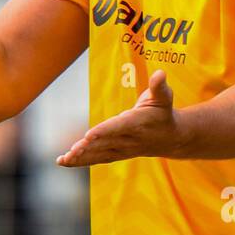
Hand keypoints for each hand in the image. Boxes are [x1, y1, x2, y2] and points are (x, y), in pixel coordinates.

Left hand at [57, 70, 180, 166]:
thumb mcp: (164, 97)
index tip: (89, 135)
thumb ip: (159, 86)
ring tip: (63, 159)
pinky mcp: (115, 154)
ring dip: (81, 157)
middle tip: (72, 150)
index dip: (104, 131)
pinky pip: (97, 159)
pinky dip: (80, 161)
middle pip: (105, 143)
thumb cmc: (163, 112)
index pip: (119, 127)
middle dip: (88, 147)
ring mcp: (122, 149)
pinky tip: (63, 161)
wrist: (172, 138)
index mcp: (138, 123)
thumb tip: (160, 73)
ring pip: (99, 154)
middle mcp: (129, 139)